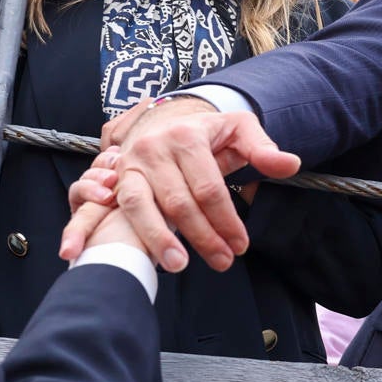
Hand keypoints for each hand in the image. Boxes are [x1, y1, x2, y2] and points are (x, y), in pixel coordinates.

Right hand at [58, 99, 300, 272]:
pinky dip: (95, 230)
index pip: (209, 187)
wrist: (167, 115)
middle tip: (222, 262)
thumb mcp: (240, 129)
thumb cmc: (208, 130)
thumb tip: (290, 164)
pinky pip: (104, 206)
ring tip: (178, 266)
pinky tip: (90, 254)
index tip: (241, 245)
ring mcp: (130, 164)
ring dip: (158, 239)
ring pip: (141, 205)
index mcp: (186, 136)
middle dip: (202, 236)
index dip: (226, 219)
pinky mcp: (114, 179)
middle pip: (179, 201)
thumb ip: (263, 149)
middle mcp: (154, 149)